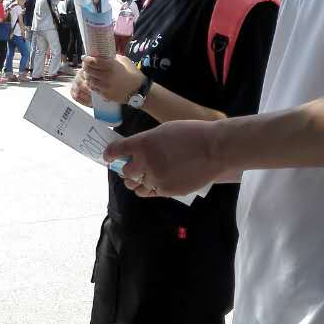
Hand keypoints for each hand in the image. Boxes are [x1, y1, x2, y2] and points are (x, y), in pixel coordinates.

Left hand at [80, 54, 141, 103]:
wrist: (139, 90)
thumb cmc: (132, 73)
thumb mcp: (124, 61)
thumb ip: (113, 58)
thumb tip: (103, 55)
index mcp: (112, 67)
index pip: (94, 62)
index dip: (87, 59)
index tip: (84, 57)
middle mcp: (107, 77)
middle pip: (90, 71)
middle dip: (86, 67)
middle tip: (86, 64)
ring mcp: (105, 87)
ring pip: (90, 81)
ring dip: (88, 76)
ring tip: (89, 73)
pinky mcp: (105, 95)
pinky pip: (94, 89)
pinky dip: (92, 84)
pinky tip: (94, 81)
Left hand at [104, 119, 227, 197]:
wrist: (215, 149)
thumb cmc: (191, 134)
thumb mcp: (164, 131)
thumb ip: (146, 142)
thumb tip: (135, 151)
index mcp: (143, 144)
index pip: (117, 150)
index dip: (110, 154)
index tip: (108, 156)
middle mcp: (146, 163)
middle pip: (125, 172)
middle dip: (125, 170)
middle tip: (129, 167)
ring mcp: (156, 179)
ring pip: (137, 186)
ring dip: (136, 181)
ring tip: (140, 178)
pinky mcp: (167, 191)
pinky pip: (152, 192)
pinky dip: (150, 188)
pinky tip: (154, 183)